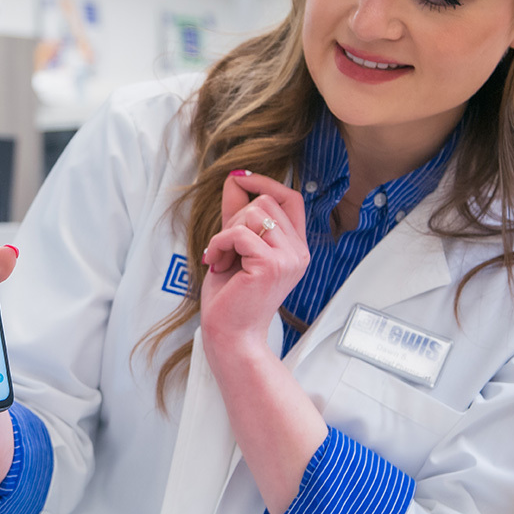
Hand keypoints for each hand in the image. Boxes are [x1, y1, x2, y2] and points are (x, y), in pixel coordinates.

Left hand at [200, 171, 309, 349]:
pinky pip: (239, 233)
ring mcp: (289, 258)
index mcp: (295, 247)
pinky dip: (219, 244)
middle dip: (235, 219)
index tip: (238, 179)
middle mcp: (299, 251)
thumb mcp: (235, 247)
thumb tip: (235, 178)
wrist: (230, 335)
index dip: (265, 182)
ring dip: (226, 233)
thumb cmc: (231, 297)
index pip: (291, 198)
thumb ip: (237, 215)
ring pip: (253, 214)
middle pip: (265, 202)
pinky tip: (215, 263)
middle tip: (225, 248)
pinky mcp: (272, 265)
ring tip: (221, 258)